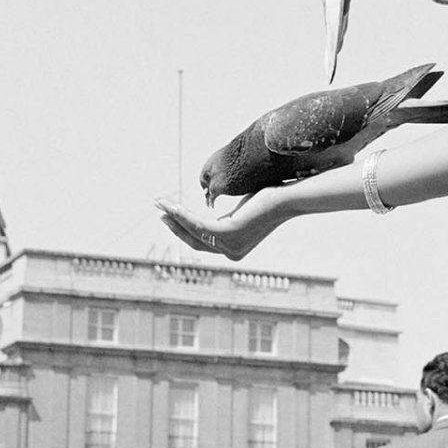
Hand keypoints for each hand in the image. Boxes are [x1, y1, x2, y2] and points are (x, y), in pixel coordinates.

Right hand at [155, 191, 284, 261]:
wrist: (287, 196)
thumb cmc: (269, 198)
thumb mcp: (242, 210)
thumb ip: (227, 217)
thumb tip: (213, 212)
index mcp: (234, 248)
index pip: (203, 241)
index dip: (184, 229)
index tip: (170, 216)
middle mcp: (232, 251)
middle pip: (194, 240)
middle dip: (175, 226)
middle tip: (160, 212)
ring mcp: (230, 245)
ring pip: (194, 232)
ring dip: (174, 217)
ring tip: (160, 204)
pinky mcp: (229, 233)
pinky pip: (199, 224)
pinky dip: (182, 215)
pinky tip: (172, 205)